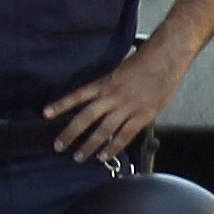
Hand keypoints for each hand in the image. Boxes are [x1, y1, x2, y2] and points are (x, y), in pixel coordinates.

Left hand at [43, 44, 187, 163]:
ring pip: (104, 130)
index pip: (78, 95)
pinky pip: (125, 135)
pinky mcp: (143, 115)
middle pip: (86, 117)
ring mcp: (128, 107)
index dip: (61, 104)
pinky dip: (113, 147)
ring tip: (79, 157)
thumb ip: (109, 87)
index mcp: (105, 83)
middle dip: (70, 133)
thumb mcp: (119, 71)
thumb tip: (100, 102)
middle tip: (59, 146)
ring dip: (90, 145)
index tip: (46, 113)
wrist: (167, 56)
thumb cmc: (145, 62)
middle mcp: (113, 96)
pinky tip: (104, 156)